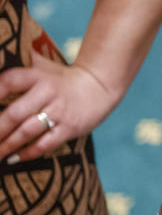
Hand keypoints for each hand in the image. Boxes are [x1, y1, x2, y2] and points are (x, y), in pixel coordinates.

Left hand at [0, 53, 121, 161]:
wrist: (99, 86)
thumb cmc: (62, 78)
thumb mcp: (42, 66)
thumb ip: (20, 62)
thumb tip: (0, 56)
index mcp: (37, 76)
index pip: (10, 81)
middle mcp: (47, 92)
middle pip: (15, 114)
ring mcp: (59, 111)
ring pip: (27, 131)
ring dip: (8, 144)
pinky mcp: (70, 127)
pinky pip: (46, 143)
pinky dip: (29, 152)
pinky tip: (14, 158)